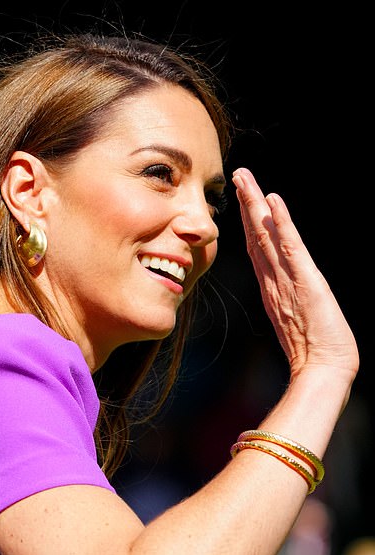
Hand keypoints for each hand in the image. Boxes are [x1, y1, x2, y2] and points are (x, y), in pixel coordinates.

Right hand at [232, 168, 358, 383]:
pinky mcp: (303, 281)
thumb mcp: (298, 324)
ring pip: (266, 235)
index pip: (258, 247)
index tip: (244, 197)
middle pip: (256, 234)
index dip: (249, 221)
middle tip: (238, 175)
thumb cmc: (315, 353)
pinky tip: (273, 201)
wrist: (323, 371)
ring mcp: (285, 278)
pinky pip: (289, 246)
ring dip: (256, 204)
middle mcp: (274, 278)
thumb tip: (280, 300)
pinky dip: (280, 222)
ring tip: (246, 178)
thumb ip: (287, 307)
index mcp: (273, 286)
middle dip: (247, 203)